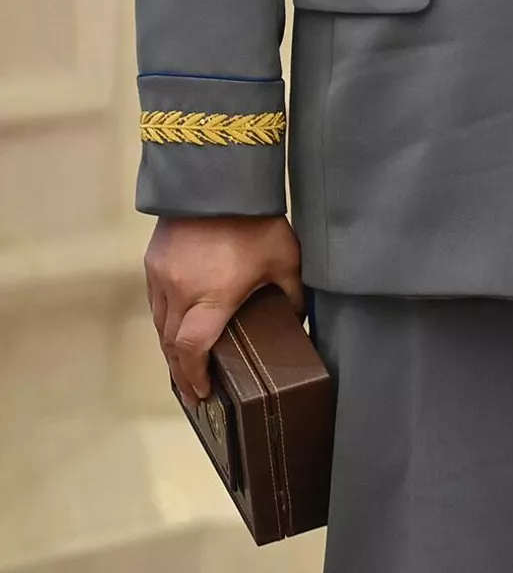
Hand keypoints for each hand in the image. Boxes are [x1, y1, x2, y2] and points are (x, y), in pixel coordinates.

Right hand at [145, 215, 303, 400]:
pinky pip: (155, 300)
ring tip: (184, 362)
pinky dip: (165, 318)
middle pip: (172, 344)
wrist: (219, 178)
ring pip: (160, 324)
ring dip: (171, 346)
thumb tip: (299, 320)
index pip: (193, 350)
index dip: (194, 377)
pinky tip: (177, 323)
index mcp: (212, 297)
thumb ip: (292, 294)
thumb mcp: (285, 259)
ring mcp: (162, 277)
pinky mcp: (154, 261)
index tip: (202, 394)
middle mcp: (180, 293)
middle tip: (193, 390)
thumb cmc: (255, 220)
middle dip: (181, 370)